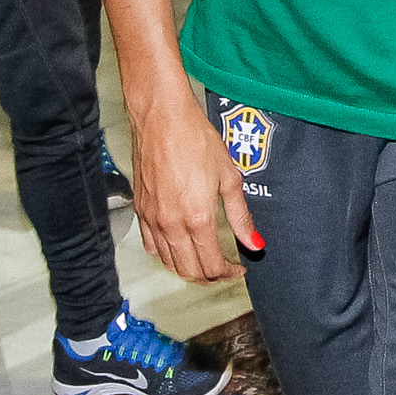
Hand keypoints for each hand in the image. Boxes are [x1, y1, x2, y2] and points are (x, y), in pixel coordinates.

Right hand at [127, 96, 260, 283]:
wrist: (161, 118)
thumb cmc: (195, 138)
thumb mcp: (229, 176)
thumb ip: (241, 215)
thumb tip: (255, 243)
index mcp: (198, 218)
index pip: (211, 265)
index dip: (228, 273)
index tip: (238, 269)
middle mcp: (172, 224)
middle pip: (190, 270)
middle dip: (210, 277)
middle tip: (224, 269)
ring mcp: (153, 219)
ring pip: (168, 262)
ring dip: (188, 269)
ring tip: (204, 261)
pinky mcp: (140, 210)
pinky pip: (151, 246)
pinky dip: (166, 255)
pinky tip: (177, 247)